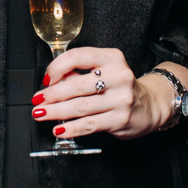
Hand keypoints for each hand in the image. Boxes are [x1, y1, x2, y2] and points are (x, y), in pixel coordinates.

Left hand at [37, 49, 185, 141]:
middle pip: (77, 85)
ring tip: (42, 114)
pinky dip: (71, 129)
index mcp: (112, 58)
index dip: (56, 68)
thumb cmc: (120, 87)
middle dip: (52, 95)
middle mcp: (119, 76)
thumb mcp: (104, 71)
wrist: (149, 106)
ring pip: (80, 107)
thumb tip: (52, 83)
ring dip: (56, 112)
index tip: (46, 79)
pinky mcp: (120, 119)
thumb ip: (79, 74)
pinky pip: (89, 125)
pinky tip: (60, 130)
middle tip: (38, 100)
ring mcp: (121, 99)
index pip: (78, 57)